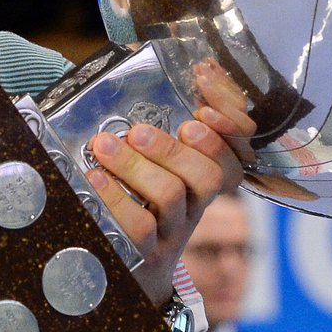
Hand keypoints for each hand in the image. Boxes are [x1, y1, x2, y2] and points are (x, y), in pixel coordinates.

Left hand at [85, 75, 254, 303]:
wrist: (125, 272)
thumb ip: (152, 127)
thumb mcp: (151, 164)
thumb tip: (134, 58)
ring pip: (171, 195)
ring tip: (104, 145)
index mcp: (205, 177)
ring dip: (136, 165)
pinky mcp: (146, 254)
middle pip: (208, 176)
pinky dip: (115, 197)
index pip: (236, 153)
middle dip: (173, 148)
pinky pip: (138, 225)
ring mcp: (174, 232)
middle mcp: (197, 205)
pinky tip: (95, 177)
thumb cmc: (135, 201)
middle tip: (138, 131)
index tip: (201, 110)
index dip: (227, 130)